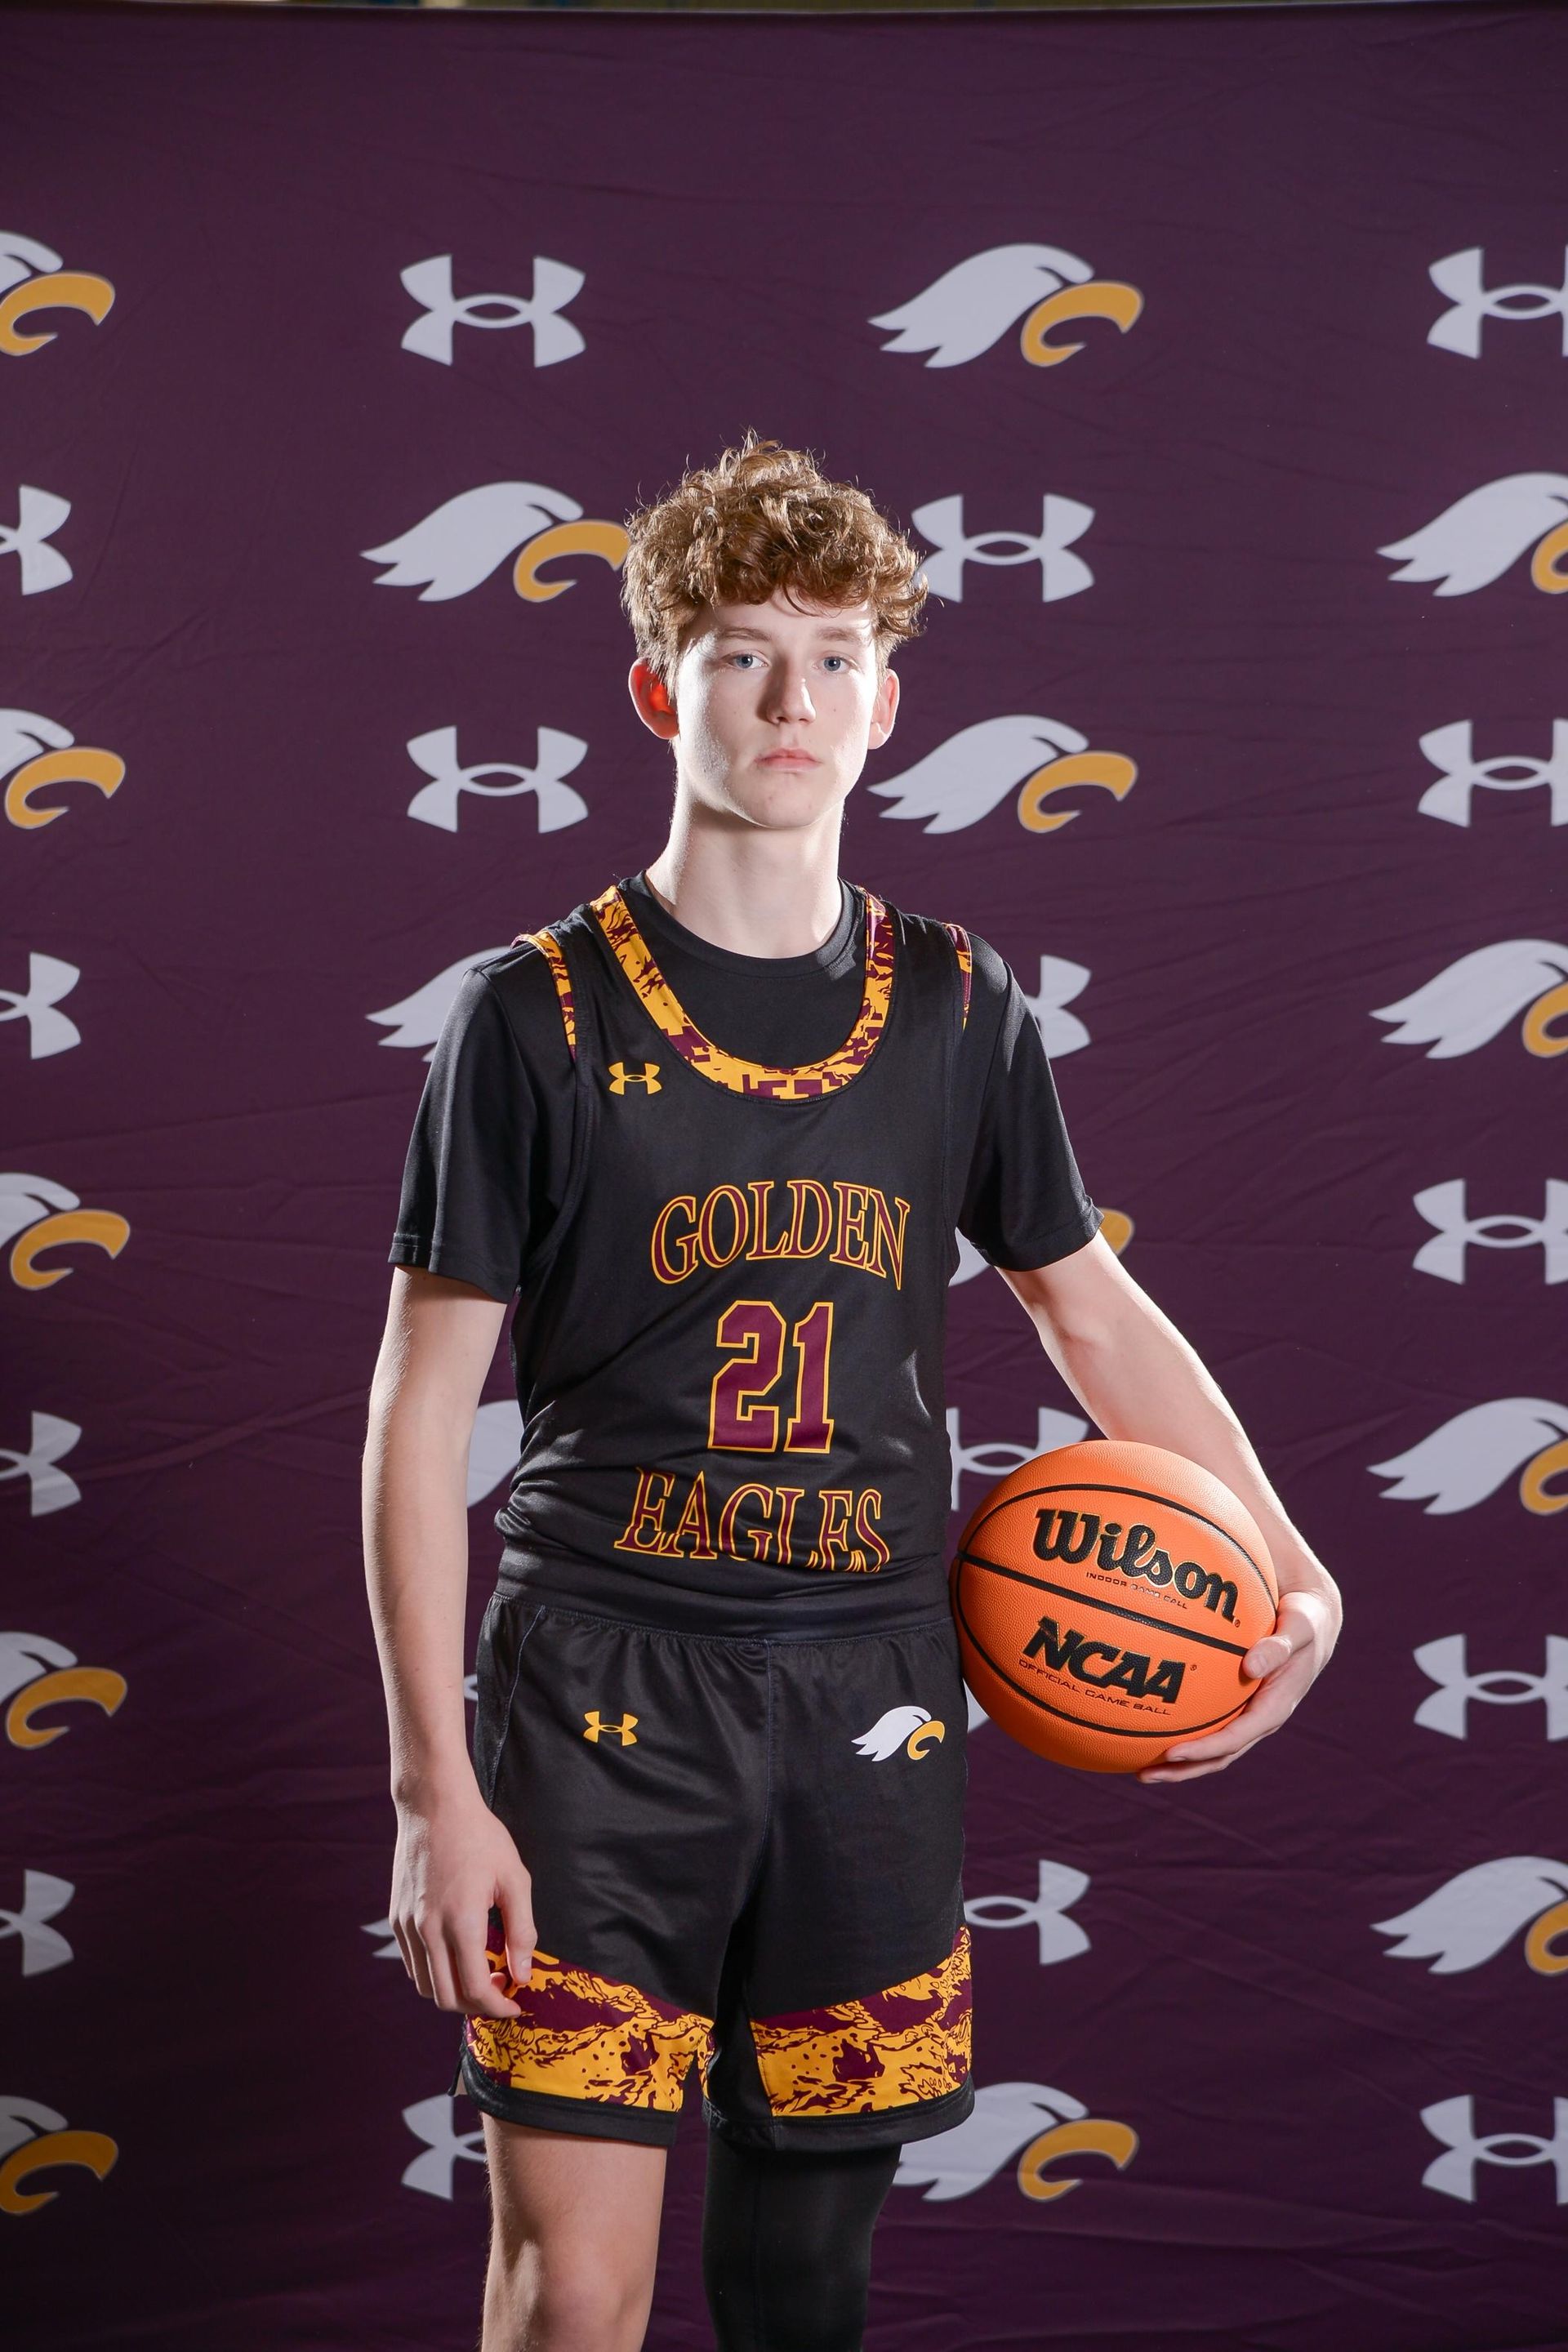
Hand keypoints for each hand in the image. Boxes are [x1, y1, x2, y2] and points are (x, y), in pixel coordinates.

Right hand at [389, 1791, 534, 2017]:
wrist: (434, 1806)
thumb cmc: (480, 1837)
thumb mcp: (514, 1878)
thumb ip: (522, 1930)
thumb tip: (523, 1974)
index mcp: (462, 1922)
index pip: (476, 1990)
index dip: (498, 2007)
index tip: (515, 2004)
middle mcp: (429, 1930)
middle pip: (447, 1998)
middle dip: (476, 2006)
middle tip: (500, 1990)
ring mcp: (408, 1926)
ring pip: (425, 1985)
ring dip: (453, 1992)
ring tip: (480, 1972)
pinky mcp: (396, 1918)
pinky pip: (413, 1963)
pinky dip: (434, 1973)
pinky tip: (456, 1954)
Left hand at [1136, 1576, 1340, 1785]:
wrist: (1312, 1619)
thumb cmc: (1305, 1620)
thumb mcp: (1300, 1628)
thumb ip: (1279, 1646)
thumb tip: (1251, 1665)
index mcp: (1274, 1709)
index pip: (1235, 1739)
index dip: (1204, 1750)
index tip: (1171, 1753)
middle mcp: (1259, 1719)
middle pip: (1217, 1755)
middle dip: (1182, 1769)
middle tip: (1143, 1775)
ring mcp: (1248, 1714)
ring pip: (1210, 1746)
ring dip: (1177, 1760)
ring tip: (1136, 1764)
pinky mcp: (1238, 1703)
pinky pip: (1206, 1720)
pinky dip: (1180, 1726)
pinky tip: (1148, 1717)